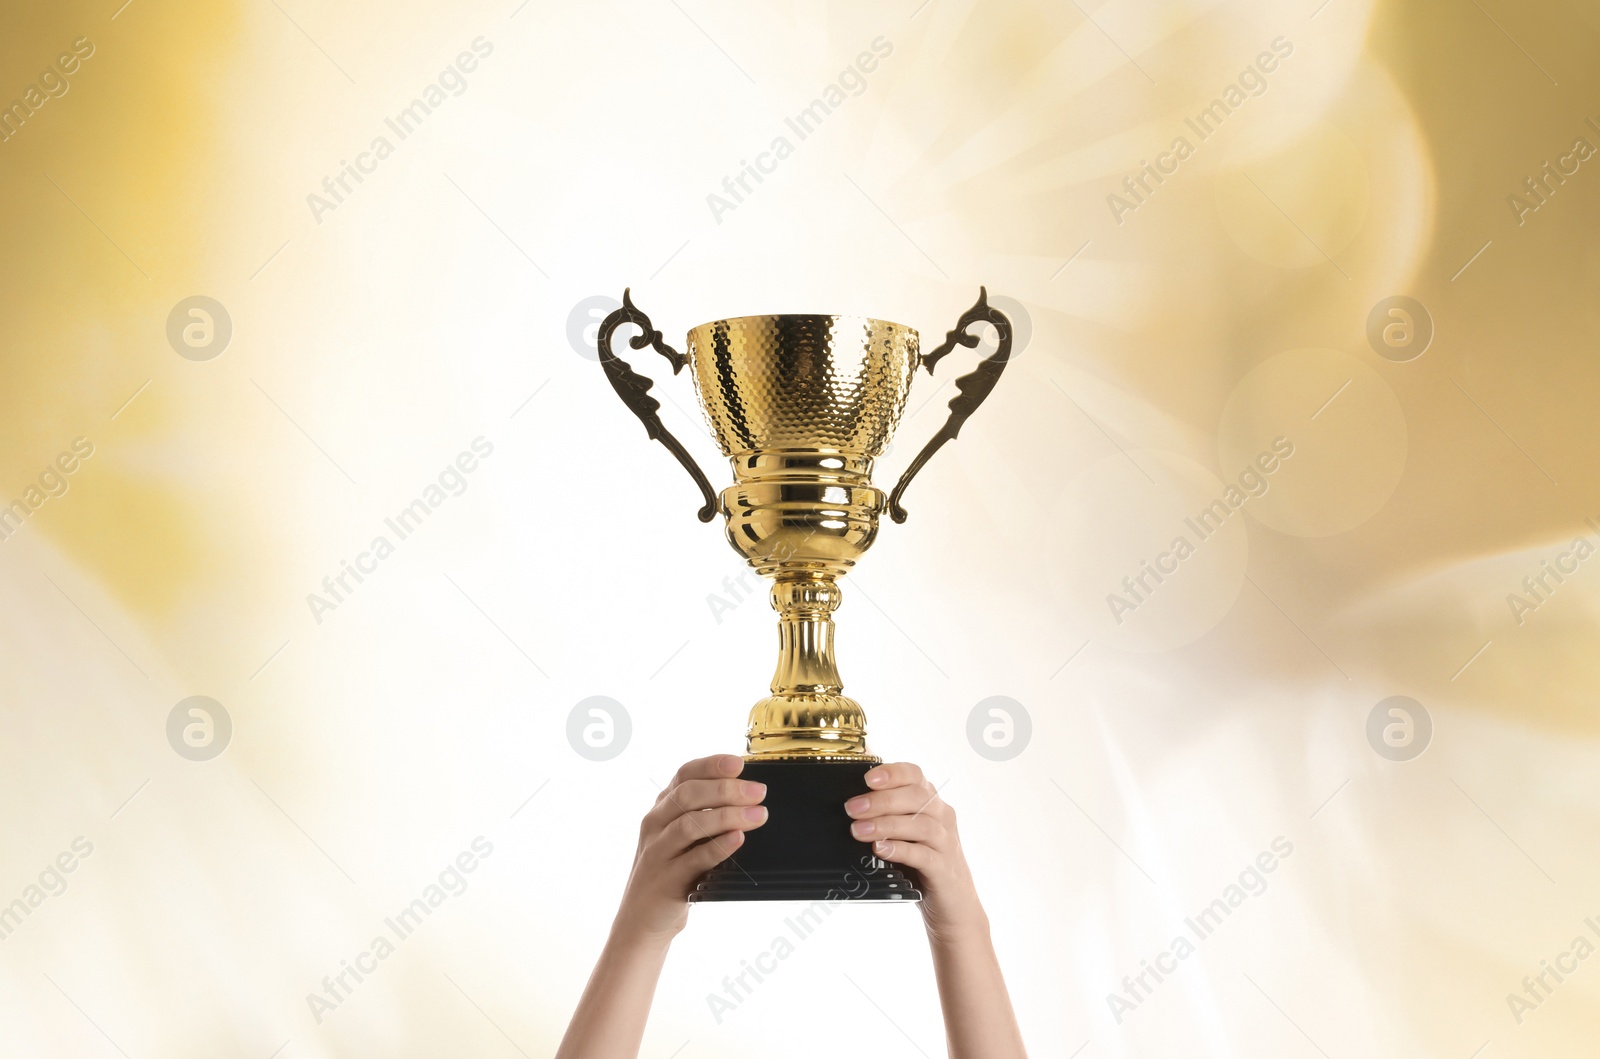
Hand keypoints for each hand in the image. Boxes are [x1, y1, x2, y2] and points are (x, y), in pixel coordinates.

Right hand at [613, 754, 767, 940]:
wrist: (642, 921)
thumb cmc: (673, 873)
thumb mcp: (684, 839)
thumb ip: (707, 816)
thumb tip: (750, 796)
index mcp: (662, 808)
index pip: (685, 775)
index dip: (712, 765)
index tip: (740, 763)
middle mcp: (655, 825)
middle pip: (688, 795)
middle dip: (726, 789)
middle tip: (759, 792)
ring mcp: (658, 852)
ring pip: (690, 824)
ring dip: (727, 816)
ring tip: (758, 816)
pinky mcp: (666, 880)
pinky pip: (693, 859)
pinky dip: (718, 847)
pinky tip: (738, 840)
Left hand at [845, 761, 986, 942]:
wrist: (954, 905)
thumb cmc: (922, 862)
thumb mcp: (905, 833)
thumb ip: (886, 814)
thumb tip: (852, 798)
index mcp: (930, 802)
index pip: (914, 774)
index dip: (892, 772)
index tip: (867, 778)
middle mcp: (942, 817)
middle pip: (916, 797)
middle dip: (881, 800)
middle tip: (852, 808)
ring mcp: (946, 843)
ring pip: (921, 825)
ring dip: (886, 825)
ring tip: (858, 831)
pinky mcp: (944, 869)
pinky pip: (924, 855)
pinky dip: (900, 849)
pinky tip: (880, 849)